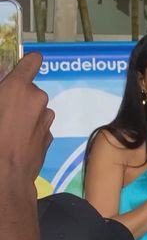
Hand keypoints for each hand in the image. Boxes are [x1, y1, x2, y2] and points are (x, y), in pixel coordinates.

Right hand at [0, 53, 53, 182]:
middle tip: (0, 110)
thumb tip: (2, 76)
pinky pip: (37, 126)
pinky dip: (28, 129)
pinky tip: (12, 142)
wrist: (4, 177)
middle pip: (29, 89)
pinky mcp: (48, 138)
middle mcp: (38, 100)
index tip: (24, 64)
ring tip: (3, 129)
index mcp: (19, 88)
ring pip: (34, 109)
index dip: (27, 62)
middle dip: (16, 96)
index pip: (31, 62)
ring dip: (23, 113)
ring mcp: (46, 121)